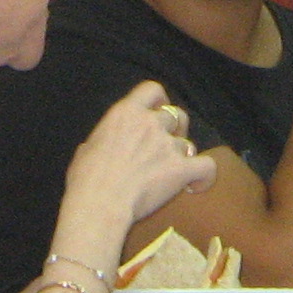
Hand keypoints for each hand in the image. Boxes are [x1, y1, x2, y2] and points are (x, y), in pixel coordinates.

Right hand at [65, 80, 216, 224]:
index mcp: (126, 113)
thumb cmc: (86, 178)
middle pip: (176, 115)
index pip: (152, 90)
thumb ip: (106, 139)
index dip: (160, 101)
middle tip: (166, 146)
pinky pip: (207, 166)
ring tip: (172, 173)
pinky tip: (195, 185)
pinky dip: (204, 176)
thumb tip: (107, 145)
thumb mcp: (87, 147)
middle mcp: (151, 123)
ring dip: (182, 156)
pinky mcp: (181, 169)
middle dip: (175, 129)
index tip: (158, 112)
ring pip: (188, 144)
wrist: (100, 202)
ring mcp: (168, 145)